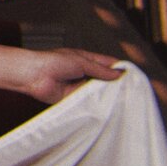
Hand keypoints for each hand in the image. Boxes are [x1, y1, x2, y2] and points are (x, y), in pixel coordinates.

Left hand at [11, 47, 125, 103]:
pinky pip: (88, 101)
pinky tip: (107, 106)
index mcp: (85, 59)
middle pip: (104, 79)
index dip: (119, 69)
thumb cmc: (52, 62)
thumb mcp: (80, 62)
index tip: (133, 76)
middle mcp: (83, 73)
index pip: (107, 64)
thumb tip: (119, 74)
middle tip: (131, 91)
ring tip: (122, 99)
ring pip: (98, 91)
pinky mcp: (73, 98)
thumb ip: (100, 70)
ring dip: (106, 94)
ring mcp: (79, 86)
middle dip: (115, 84)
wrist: (33, 75)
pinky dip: (97, 103)